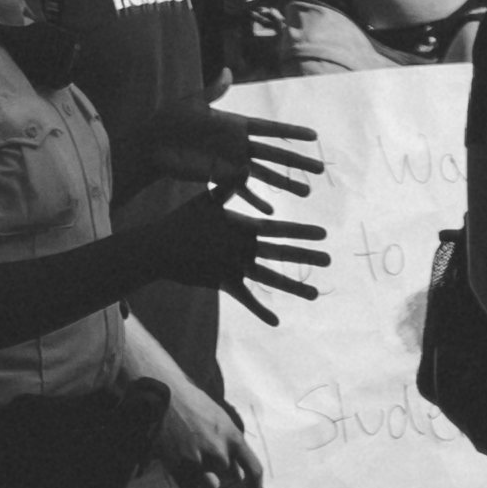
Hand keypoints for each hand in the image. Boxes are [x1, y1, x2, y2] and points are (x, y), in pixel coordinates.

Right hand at [125, 178, 329, 317]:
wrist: (157, 249)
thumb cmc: (181, 221)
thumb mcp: (206, 200)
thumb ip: (228, 186)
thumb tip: (243, 166)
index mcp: (242, 229)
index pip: (278, 230)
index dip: (301, 232)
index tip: (324, 234)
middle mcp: (242, 249)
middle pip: (280, 254)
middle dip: (306, 257)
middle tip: (329, 260)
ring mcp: (233, 268)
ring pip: (269, 279)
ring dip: (293, 287)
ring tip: (316, 294)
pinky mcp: (223, 283)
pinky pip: (245, 300)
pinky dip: (260, 311)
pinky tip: (276, 321)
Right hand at [150, 377, 257, 487]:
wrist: (164, 398)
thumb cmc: (195, 408)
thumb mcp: (221, 422)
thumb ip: (232, 447)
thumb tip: (239, 476)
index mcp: (234, 438)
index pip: (254, 469)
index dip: (255, 483)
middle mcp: (219, 452)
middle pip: (228, 476)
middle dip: (220, 467)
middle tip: (203, 448)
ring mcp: (198, 461)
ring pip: (210, 484)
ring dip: (204, 476)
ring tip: (192, 455)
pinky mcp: (178, 467)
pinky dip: (188, 481)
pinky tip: (181, 464)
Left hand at [154, 107, 324, 205]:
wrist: (151, 146)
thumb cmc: (170, 121)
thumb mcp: (192, 104)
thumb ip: (213, 91)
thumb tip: (227, 71)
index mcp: (237, 125)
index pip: (271, 129)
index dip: (292, 133)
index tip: (314, 137)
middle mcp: (240, 145)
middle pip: (276, 155)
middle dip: (298, 163)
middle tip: (320, 170)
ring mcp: (232, 163)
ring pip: (265, 175)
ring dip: (285, 184)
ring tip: (306, 193)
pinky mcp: (221, 178)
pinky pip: (242, 191)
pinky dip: (255, 201)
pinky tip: (270, 211)